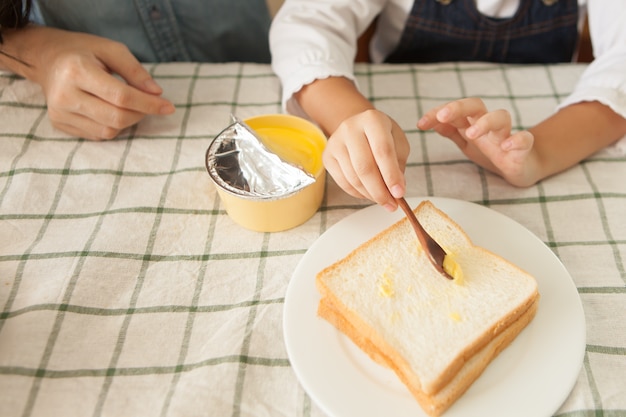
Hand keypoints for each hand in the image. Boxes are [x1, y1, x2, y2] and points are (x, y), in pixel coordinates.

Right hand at [30, 28, 174, 139]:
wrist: (47, 59)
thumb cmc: (84, 52)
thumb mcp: (111, 50)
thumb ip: (136, 71)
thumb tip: (157, 93)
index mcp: (77, 71)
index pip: (121, 97)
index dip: (149, 104)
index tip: (169, 107)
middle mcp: (65, 95)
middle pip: (116, 118)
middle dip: (141, 114)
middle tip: (149, 104)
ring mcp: (60, 113)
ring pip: (109, 131)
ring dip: (128, 121)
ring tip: (128, 104)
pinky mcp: (60, 124)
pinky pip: (98, 135)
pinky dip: (113, 126)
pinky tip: (110, 110)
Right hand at [323, 109, 409, 209]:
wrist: (357, 127)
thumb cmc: (382, 136)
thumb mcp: (398, 143)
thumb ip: (398, 164)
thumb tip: (395, 191)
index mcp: (372, 119)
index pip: (382, 151)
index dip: (391, 175)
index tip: (399, 193)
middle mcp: (350, 128)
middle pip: (364, 167)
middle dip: (379, 190)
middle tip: (391, 205)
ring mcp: (335, 142)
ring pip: (353, 178)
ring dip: (370, 194)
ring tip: (382, 200)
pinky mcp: (327, 156)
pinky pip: (343, 182)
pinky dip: (358, 193)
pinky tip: (368, 194)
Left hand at [418, 98, 537, 186]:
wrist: (521, 166)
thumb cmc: (491, 151)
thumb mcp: (466, 142)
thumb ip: (450, 130)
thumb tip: (428, 121)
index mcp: (472, 123)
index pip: (454, 111)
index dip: (436, 114)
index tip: (420, 124)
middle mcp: (488, 125)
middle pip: (476, 106)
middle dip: (458, 107)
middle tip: (443, 116)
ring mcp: (506, 135)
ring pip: (501, 117)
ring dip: (485, 122)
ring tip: (472, 134)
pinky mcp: (522, 148)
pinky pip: (524, 139)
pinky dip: (517, 140)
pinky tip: (506, 146)